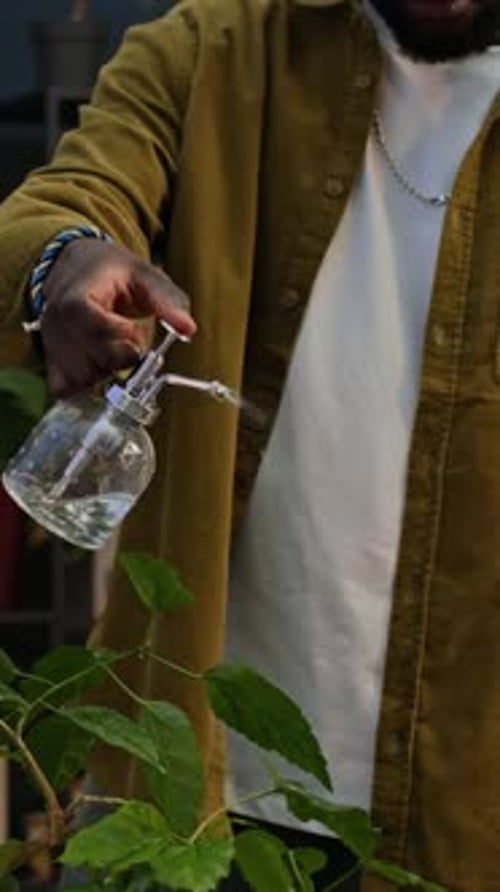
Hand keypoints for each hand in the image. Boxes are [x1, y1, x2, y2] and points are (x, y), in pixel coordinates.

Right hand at [40, 239, 195, 394]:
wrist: (79, 267)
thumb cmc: (113, 272)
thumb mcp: (146, 276)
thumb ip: (168, 301)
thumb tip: (188, 329)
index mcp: (75, 296)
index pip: (89, 323)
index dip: (117, 333)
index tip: (135, 330)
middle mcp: (57, 322)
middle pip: (90, 360)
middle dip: (121, 357)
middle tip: (132, 341)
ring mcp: (52, 344)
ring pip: (81, 379)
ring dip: (107, 373)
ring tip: (115, 350)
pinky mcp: (52, 361)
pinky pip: (65, 389)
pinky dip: (87, 386)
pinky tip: (100, 368)